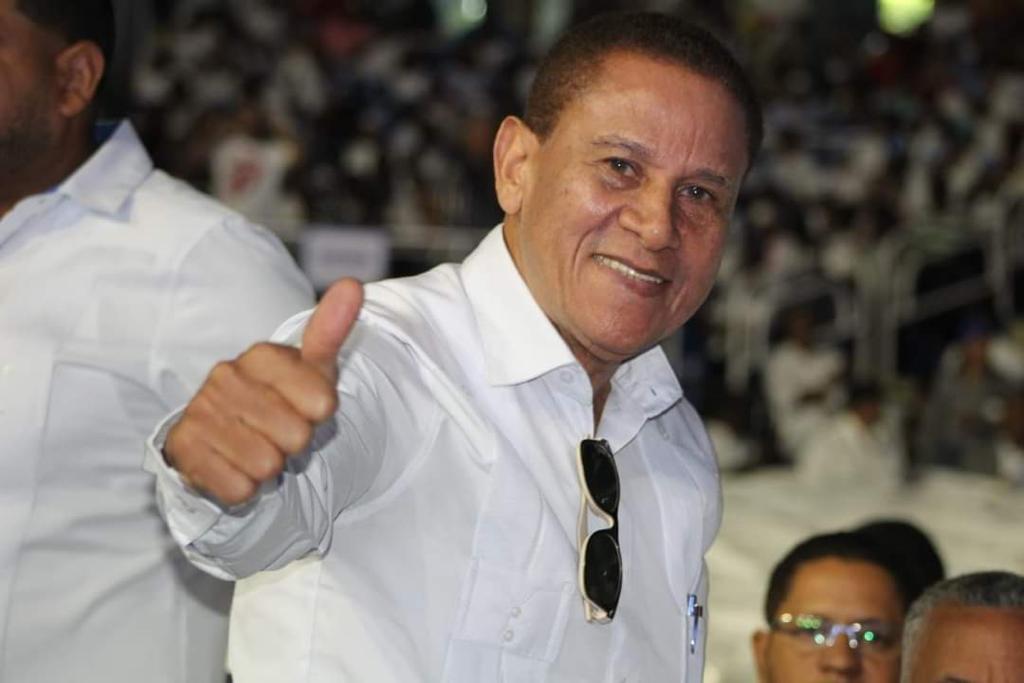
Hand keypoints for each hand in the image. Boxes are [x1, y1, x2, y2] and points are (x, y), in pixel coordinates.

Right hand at [165, 278, 363, 505]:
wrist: (227, 434)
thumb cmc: (281, 398)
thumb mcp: (312, 367)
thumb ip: (332, 330)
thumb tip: (352, 285)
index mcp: (261, 355)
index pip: (322, 402)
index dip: (320, 414)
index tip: (306, 407)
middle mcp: (225, 378)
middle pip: (296, 436)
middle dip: (294, 443)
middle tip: (279, 432)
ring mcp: (201, 412)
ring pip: (266, 464)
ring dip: (269, 467)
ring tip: (257, 447)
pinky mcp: (184, 449)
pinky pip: (238, 487)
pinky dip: (243, 487)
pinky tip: (234, 465)